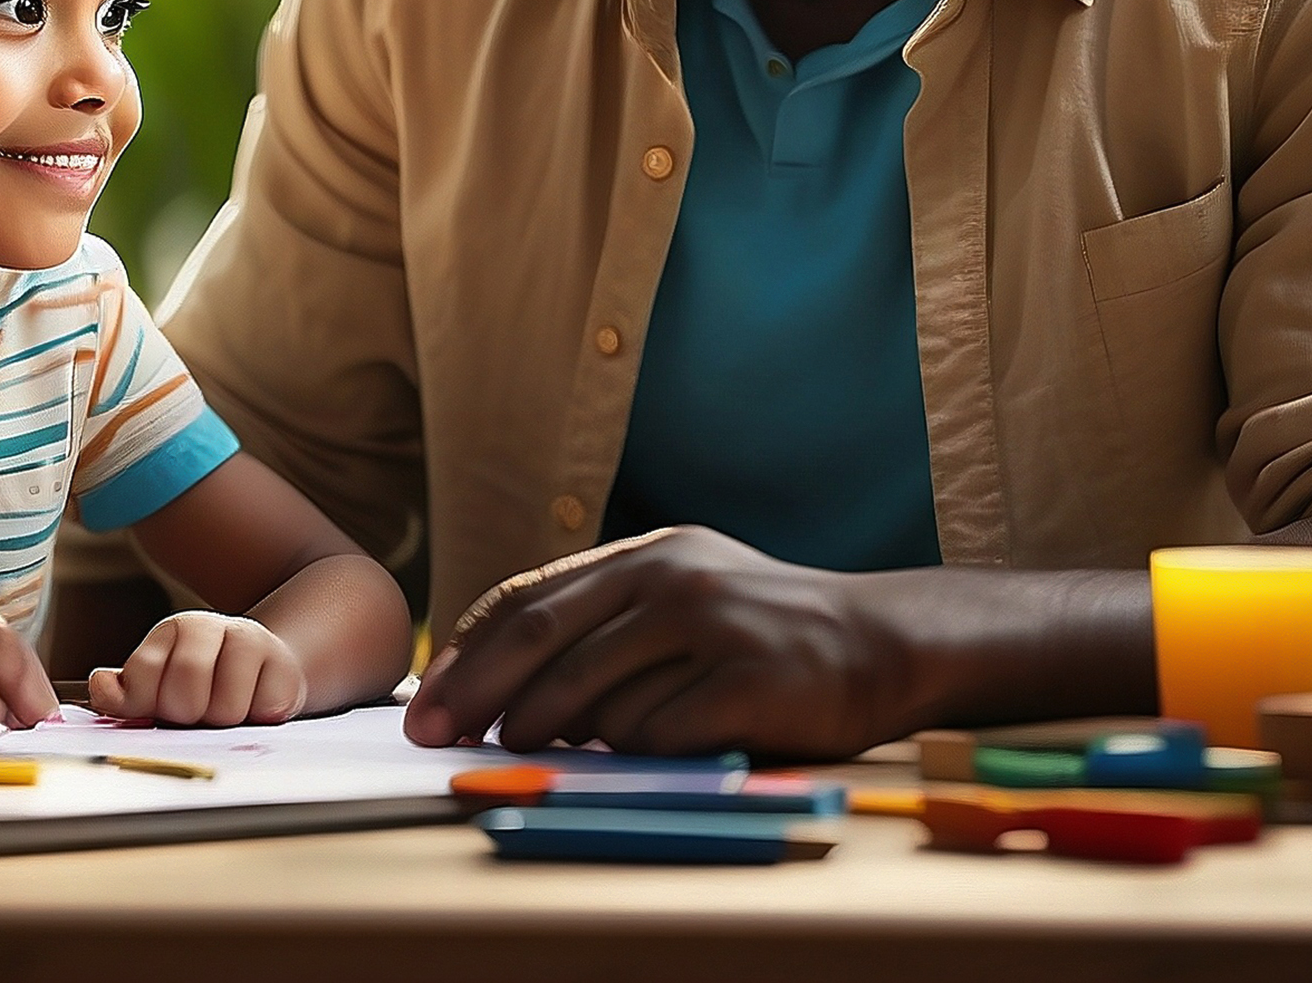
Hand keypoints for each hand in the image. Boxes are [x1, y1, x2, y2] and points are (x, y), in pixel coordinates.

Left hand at [89, 610, 309, 725]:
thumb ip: (126, 692)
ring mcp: (252, 642)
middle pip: (185, 691)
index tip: (159, 706)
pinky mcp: (286, 670)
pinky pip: (264, 712)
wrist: (266, 674)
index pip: (144, 675)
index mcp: (175, 630)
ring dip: (223, 722)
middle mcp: (212, 626)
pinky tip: (256, 706)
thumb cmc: (203, 686)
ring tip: (226, 710)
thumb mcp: (158, 686)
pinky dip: (258, 720)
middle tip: (196, 713)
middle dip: (186, 715)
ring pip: (225, 708)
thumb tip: (102, 685)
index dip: (147, 703)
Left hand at [400, 527, 921, 758]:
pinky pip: (656, 734)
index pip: (531, 598)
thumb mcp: (683, 597)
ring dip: (551, 731)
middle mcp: (674, 579)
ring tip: (534, 748)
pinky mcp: (748, 681)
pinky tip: (637, 755)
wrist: (882, 643)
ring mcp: (713, 627)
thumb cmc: (764, 632)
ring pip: (593, 694)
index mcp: (648, 556)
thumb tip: (501, 689)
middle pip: (543, 641)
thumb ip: (606, 623)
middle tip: (435, 737)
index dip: (469, 652)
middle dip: (477, 695)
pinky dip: (633, 754)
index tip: (428, 699)